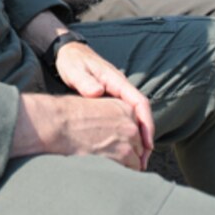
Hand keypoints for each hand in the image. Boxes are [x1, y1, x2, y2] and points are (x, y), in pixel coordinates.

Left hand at [55, 42, 153, 168]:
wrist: (67, 54)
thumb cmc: (72, 61)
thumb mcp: (76, 69)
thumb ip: (85, 81)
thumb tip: (97, 92)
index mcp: (117, 81)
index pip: (140, 103)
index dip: (146, 124)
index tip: (147, 144)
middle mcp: (121, 88)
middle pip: (141, 114)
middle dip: (146, 137)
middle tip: (143, 161)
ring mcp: (117, 95)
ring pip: (134, 118)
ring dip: (138, 138)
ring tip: (136, 161)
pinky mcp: (110, 101)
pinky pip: (125, 119)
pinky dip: (127, 133)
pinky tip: (123, 148)